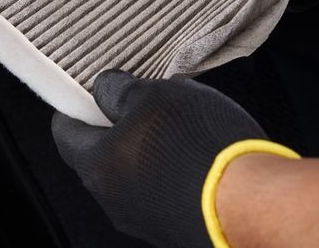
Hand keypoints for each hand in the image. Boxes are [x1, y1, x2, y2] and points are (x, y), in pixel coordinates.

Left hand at [51, 70, 265, 247]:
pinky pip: (166, 192)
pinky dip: (176, 172)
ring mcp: (146, 220)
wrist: (253, 205)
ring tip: (182, 127)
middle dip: (120, 129)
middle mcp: (115, 201)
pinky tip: (200, 155)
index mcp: (97, 166)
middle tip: (144, 104)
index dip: (75, 106)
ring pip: (137, 176)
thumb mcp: (155, 96)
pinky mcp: (177, 228)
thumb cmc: (198, 147)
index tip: (89, 91)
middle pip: (102, 157)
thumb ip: (121, 91)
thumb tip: (105, 89)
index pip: (65, 133)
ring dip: (151, 151)